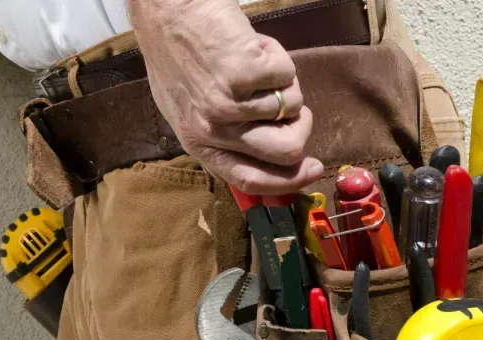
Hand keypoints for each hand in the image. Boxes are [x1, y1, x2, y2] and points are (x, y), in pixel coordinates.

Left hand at [131, 0, 323, 193]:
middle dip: (302, 128)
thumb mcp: (191, 108)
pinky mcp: (245, 73)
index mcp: (198, 143)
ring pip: (292, 107)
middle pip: (286, 151)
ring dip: (282, 81)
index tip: (314, 169)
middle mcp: (213, 130)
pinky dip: (277, 56)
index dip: (289, 180)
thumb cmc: (179, 53)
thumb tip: (273, 160)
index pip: (250, 180)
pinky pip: (288, 74)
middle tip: (295, 107)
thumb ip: (226, 138)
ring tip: (253, 62)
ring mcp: (229, 102)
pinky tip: (252, 46)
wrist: (169, 9)